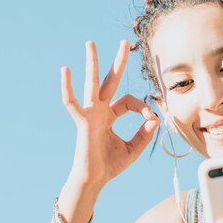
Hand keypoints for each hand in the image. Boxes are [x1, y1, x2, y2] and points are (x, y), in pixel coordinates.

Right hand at [61, 41, 160, 185]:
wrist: (94, 180)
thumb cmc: (110, 165)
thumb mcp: (133, 149)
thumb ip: (145, 134)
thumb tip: (156, 119)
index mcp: (111, 115)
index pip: (130, 101)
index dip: (143, 107)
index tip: (152, 119)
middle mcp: (100, 110)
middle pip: (110, 81)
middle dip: (117, 62)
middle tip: (125, 43)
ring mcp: (90, 114)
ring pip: (91, 84)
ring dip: (92, 63)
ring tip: (91, 43)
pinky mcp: (82, 122)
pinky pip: (72, 102)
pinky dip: (67, 87)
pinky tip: (65, 70)